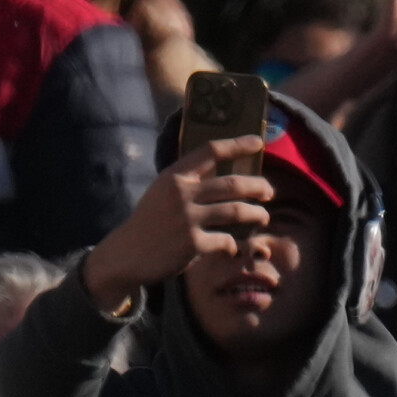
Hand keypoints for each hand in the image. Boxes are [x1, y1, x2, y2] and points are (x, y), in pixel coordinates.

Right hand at [81, 138, 271, 309]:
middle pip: (232, 184)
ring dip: (256, 214)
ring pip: (236, 211)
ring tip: (264, 216)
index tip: (257, 142)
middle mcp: (182, 193)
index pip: (210, 151)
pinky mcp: (192, 244)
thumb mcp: (162, 192)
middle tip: (270, 191)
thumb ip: (188, 181)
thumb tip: (223, 173)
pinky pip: (226, 241)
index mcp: (174, 176)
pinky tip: (234, 247)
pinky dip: (234, 244)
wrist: (126, 255)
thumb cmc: (150, 222)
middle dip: (258, 186)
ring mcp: (187, 219)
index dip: (237, 144)